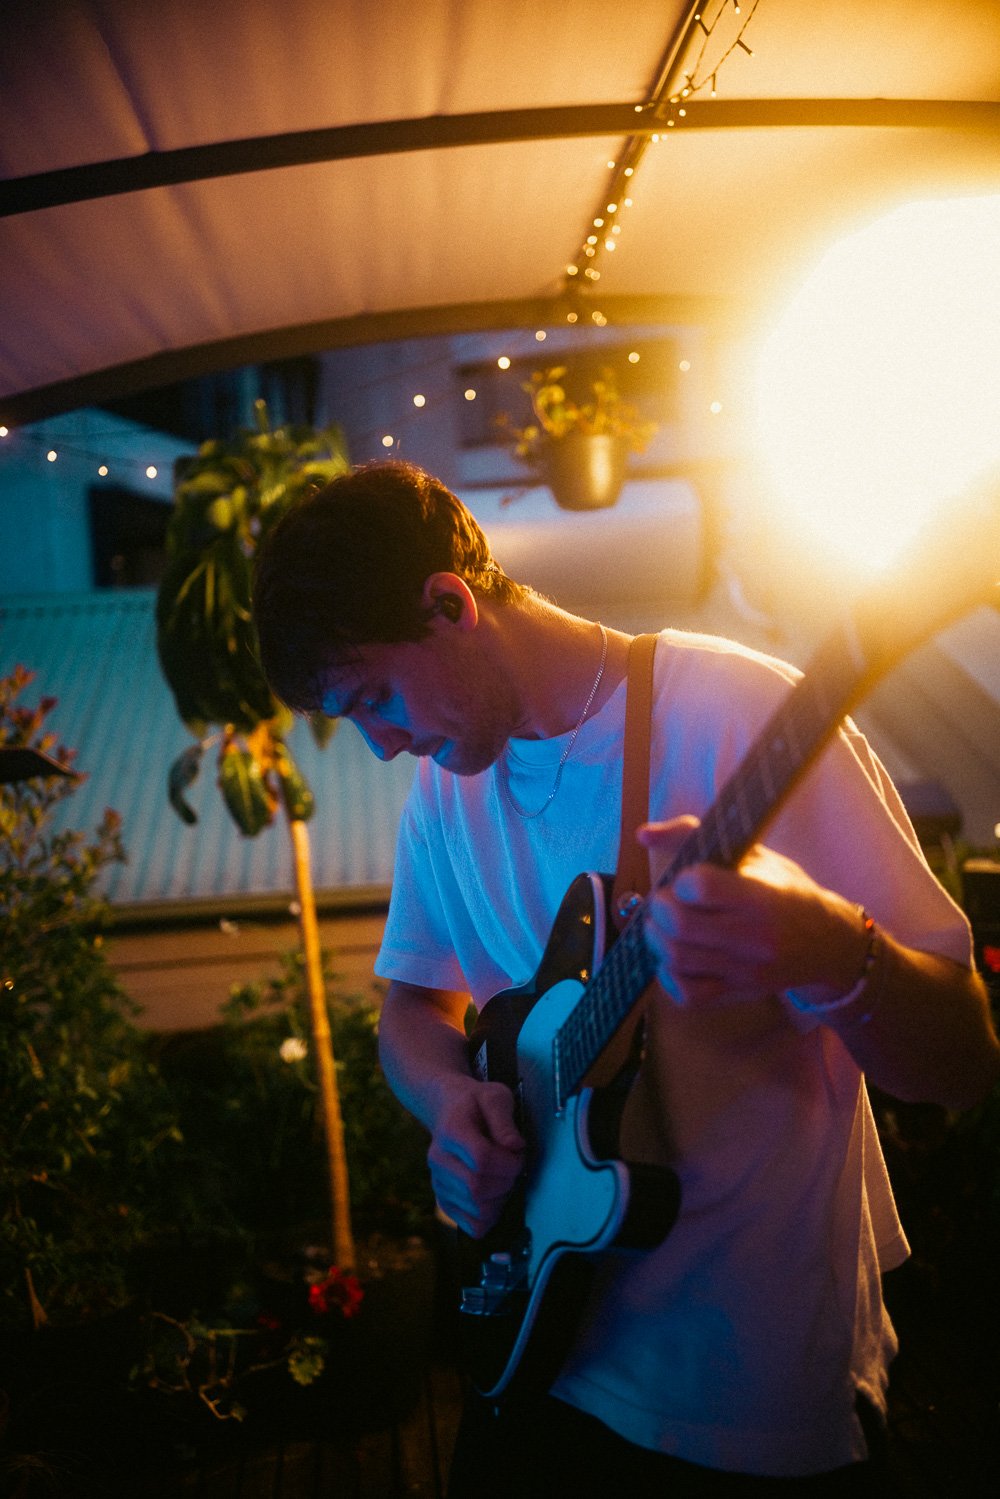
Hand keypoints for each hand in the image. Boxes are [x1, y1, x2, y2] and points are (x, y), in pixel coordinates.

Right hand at [427, 1079, 524, 1237]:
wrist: (447, 1108)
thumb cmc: (476, 1103)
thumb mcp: (495, 1096)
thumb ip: (505, 1121)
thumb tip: (514, 1147)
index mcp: (451, 1131)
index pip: (482, 1159)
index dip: (508, 1163)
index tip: (518, 1154)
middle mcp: (439, 1159)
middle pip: (478, 1188)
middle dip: (507, 1182)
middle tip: (513, 1167)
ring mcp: (438, 1182)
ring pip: (477, 1209)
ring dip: (501, 1199)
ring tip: (503, 1178)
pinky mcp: (443, 1200)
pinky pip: (471, 1225)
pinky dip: (490, 1217)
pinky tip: (494, 1197)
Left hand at [637, 816, 866, 1007]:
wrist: (829, 944)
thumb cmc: (786, 891)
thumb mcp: (755, 855)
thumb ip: (695, 836)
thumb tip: (643, 834)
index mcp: (759, 895)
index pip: (700, 886)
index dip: (683, 879)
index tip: (688, 879)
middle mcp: (753, 936)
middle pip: (680, 925)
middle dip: (658, 908)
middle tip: (663, 901)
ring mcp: (745, 970)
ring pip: (678, 959)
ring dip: (657, 939)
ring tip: (662, 926)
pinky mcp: (738, 994)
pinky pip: (689, 995)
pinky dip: (669, 977)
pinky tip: (673, 960)